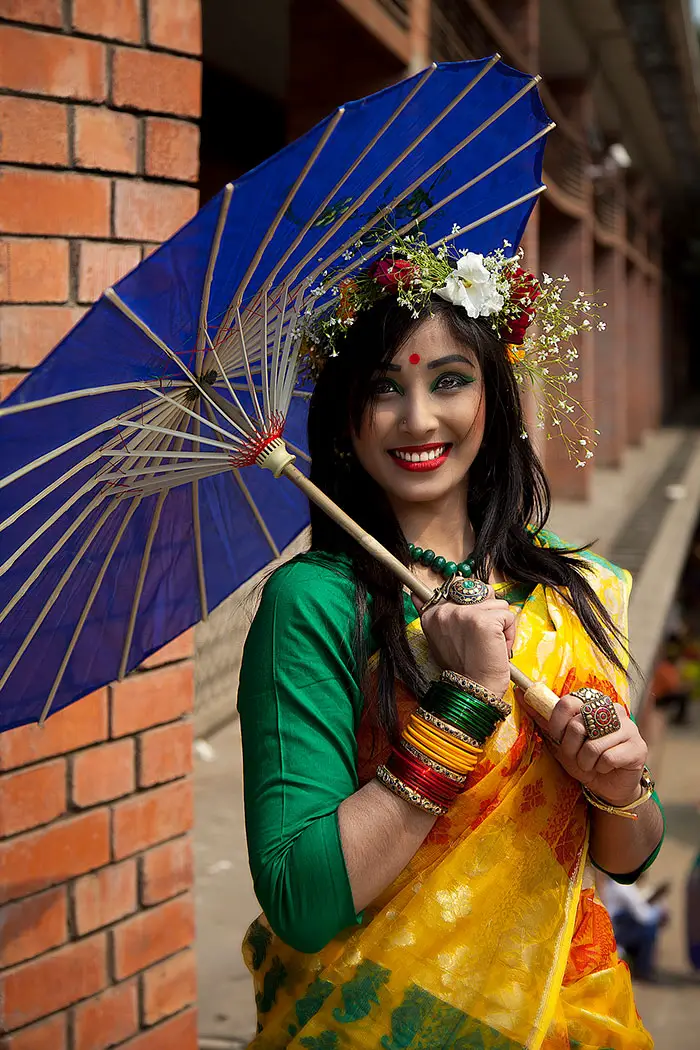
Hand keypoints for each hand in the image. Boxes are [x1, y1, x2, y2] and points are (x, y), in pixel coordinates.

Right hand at [414, 587, 514, 697]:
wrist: (473, 689)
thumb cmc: (463, 668)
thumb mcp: (440, 639)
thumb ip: (437, 616)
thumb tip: (414, 594)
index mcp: (431, 613)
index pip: (455, 586)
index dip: (470, 603)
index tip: (468, 622)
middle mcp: (444, 610)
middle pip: (480, 591)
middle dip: (488, 612)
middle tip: (482, 637)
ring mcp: (464, 613)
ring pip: (497, 603)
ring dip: (501, 625)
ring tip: (490, 644)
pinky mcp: (484, 620)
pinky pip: (507, 615)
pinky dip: (509, 634)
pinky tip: (498, 648)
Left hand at [531, 693, 647, 804]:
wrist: (607, 786)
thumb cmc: (584, 759)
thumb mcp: (560, 740)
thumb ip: (543, 718)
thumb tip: (520, 693)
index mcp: (594, 703)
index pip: (567, 703)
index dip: (557, 725)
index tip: (558, 738)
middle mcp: (613, 710)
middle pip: (578, 725)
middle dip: (571, 748)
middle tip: (577, 756)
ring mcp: (629, 727)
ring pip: (593, 745)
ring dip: (586, 762)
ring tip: (592, 764)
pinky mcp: (638, 747)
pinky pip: (608, 758)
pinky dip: (601, 768)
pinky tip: (607, 768)